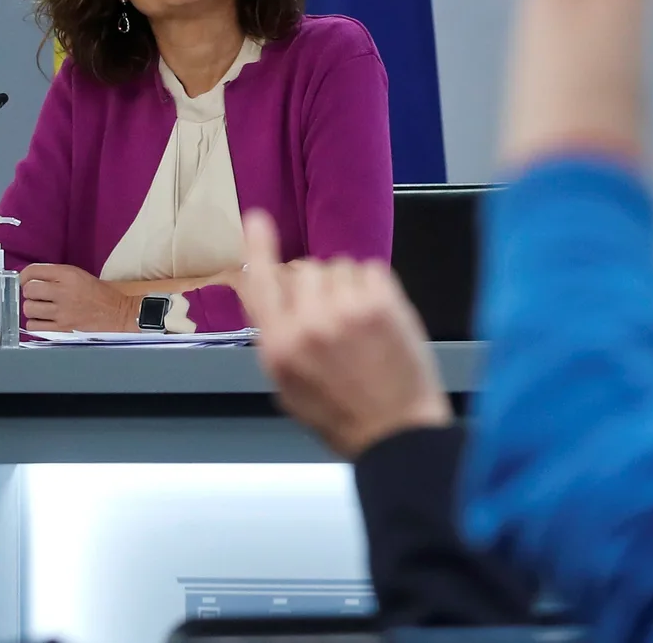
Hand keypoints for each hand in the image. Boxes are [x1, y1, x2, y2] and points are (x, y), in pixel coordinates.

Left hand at [22, 264, 138, 331]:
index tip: (26, 281)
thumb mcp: (79, 275)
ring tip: (40, 309)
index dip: (24, 276)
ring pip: (29, 309)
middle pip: (28, 291)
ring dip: (32, 309)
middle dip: (30, 293)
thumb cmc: (99, 294)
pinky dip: (36, 323)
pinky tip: (44, 320)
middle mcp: (63, 291)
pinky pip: (34, 326)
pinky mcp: (62, 328)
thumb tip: (32, 279)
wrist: (117, 313)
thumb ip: (56, 275)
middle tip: (37, 296)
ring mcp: (61, 312)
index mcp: (68, 274)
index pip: (33, 271)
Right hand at [242, 211, 452, 458]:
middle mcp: (307, 324)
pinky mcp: (383, 304)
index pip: (260, 284)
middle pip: (304, 270)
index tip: (256, 219)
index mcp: (279, 347)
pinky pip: (370, 270)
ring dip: (346, 285)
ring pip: (339, 267)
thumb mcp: (290, 387)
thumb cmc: (342, 417)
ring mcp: (347, 310)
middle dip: (315, 285)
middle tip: (333, 313)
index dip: (258, 248)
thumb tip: (268, 293)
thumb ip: (276, 339)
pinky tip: (377, 315)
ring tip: (359, 322)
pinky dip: (373, 286)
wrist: (396, 433)